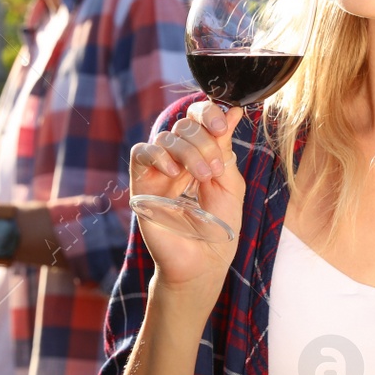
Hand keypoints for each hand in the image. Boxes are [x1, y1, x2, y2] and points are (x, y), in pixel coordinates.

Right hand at [130, 100, 245, 289]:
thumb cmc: (218, 228)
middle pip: (183, 125)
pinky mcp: (142, 185)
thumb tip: (234, 111)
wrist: (203, 262)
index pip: (197, 118)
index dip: (208, 113)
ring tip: (202, 177)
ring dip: (189, 152)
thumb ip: (225, 149)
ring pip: (165, 137)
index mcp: (200, 155)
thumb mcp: (230, 184)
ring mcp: (159, 171)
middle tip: (215, 169)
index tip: (224, 125)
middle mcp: (178, 159)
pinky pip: (141, 153)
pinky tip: (175, 174)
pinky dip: (159, 156)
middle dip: (203, 140)